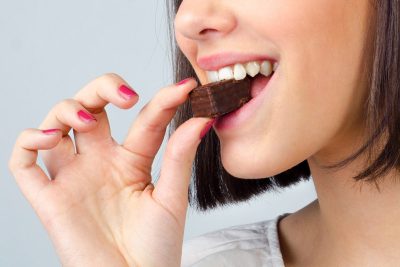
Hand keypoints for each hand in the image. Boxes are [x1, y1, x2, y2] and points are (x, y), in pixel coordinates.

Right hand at [9, 74, 212, 266]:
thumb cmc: (156, 248)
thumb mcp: (172, 197)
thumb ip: (180, 156)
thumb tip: (202, 117)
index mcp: (131, 161)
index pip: (143, 119)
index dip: (162, 100)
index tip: (185, 89)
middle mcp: (100, 162)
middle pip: (91, 107)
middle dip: (102, 88)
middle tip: (126, 95)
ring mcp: (73, 177)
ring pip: (56, 125)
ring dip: (67, 109)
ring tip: (89, 120)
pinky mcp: (49, 198)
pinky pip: (24, 163)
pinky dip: (28, 141)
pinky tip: (50, 138)